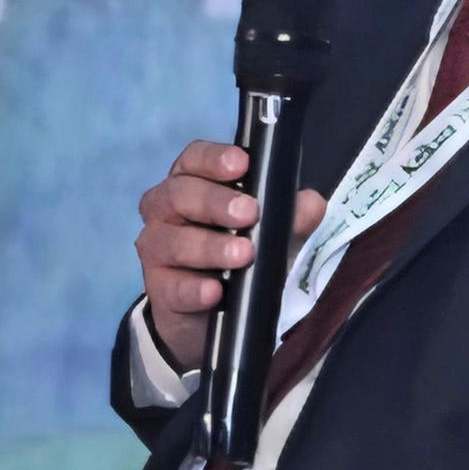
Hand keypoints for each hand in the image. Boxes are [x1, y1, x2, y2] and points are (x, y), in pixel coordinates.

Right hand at [135, 141, 328, 374]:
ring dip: (209, 247)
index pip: (194, 160)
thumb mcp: (272, 234)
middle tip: (249, 213)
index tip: (242, 164)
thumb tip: (311, 204)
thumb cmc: (238, 256)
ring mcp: (157, 249)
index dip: (214, 158)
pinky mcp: (159, 288)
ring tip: (243, 255)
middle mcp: (167, 211)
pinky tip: (214, 291)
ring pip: (172, 240)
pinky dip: (193, 288)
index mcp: (193, 185)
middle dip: (215, 202)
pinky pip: (172, 286)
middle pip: (179, 194)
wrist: (213, 311)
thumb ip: (291, 217)